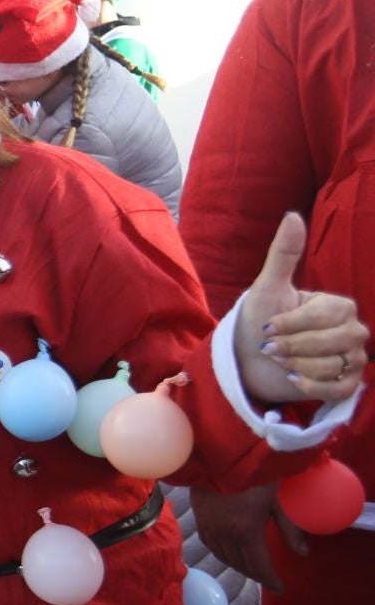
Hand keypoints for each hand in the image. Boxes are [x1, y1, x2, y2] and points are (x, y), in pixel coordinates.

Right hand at [188, 483, 306, 594]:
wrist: (219, 452)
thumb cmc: (253, 473)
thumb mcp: (277, 500)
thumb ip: (290, 529)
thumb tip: (302, 553)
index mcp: (245, 531)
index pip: (259, 566)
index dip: (270, 580)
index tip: (280, 588)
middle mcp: (224, 534)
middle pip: (240, 564)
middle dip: (256, 574)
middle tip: (268, 578)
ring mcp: (208, 526)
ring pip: (223, 556)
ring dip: (239, 565)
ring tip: (251, 567)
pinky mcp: (198, 517)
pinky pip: (210, 544)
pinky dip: (222, 553)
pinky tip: (229, 551)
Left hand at [235, 213, 368, 404]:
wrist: (250, 359)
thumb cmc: (261, 321)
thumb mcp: (269, 287)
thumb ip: (283, 253)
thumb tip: (293, 215)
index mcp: (340, 307)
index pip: (326, 316)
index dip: (292, 324)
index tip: (267, 327)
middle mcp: (353, 332)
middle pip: (331, 342)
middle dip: (292, 346)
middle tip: (269, 346)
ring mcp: (353, 360)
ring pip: (332, 365)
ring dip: (297, 365)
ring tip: (280, 360)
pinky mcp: (346, 386)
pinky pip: (338, 389)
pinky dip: (311, 386)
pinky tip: (292, 378)